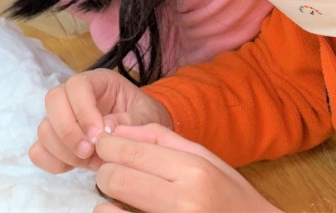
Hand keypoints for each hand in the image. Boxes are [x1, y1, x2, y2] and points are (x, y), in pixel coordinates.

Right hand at [29, 69, 171, 173]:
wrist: (142, 137)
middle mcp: (74, 96)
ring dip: (62, 149)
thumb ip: (129, 121)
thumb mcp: (147, 117)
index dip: (83, 110)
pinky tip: (72, 167)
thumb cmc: (145, 119)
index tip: (97, 135)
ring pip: (45, 127)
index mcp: (98, 82)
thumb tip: (105, 130)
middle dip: (68, 130)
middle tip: (88, 151)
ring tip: (88, 160)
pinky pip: (40, 150)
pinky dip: (51, 161)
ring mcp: (63, 119)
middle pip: (53, 100)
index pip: (78, 85)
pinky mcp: (58, 143)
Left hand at [93, 124, 278, 212]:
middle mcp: (184, 201)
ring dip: (106, 198)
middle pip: (114, 178)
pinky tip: (121, 211)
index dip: (106, 146)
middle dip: (106, 171)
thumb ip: (160, 139)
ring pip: (108, 210)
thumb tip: (117, 131)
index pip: (131, 152)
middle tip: (113, 170)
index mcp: (194, 171)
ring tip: (120, 194)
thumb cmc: (230, 196)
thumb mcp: (205, 158)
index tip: (104, 145)